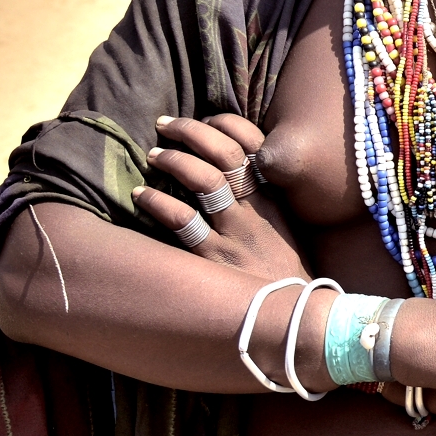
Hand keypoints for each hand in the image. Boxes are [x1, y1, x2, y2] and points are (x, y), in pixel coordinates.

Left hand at [136, 113, 309, 282]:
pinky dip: (158, 203)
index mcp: (275, 197)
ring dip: (173, 160)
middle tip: (165, 125)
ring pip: (204, 180)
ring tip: (152, 154)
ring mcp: (236, 233)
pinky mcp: (216, 259)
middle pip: (225, 153)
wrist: (296, 317)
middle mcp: (257, 209)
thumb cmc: (284, 273)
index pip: (253, 143)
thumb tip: (230, 172)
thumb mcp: (284, 229)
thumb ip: (262, 200)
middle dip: (192, 131)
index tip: (204, 119)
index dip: (225, 123)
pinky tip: (140, 195)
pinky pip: (183, 222)